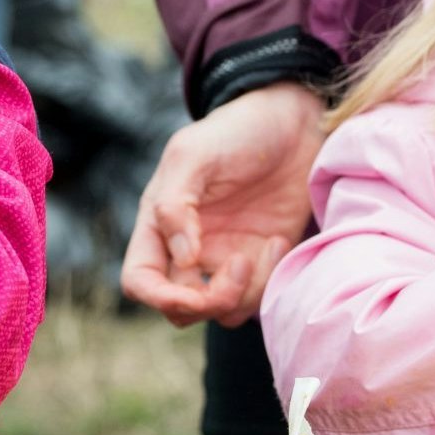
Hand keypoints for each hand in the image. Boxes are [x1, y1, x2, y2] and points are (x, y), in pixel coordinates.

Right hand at [121, 82, 325, 326]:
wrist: (294, 123)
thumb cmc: (236, 131)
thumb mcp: (194, 154)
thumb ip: (175, 205)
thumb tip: (184, 259)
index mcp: (160, 224)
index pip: (140, 281)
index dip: (160, 298)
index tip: (194, 292)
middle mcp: (188, 250)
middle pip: (180, 308)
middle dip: (209, 302)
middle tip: (241, 265)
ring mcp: (226, 259)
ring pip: (222, 311)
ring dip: (245, 293)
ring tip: (267, 244)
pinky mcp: (262, 262)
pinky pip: (258, 298)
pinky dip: (269, 280)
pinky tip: (278, 241)